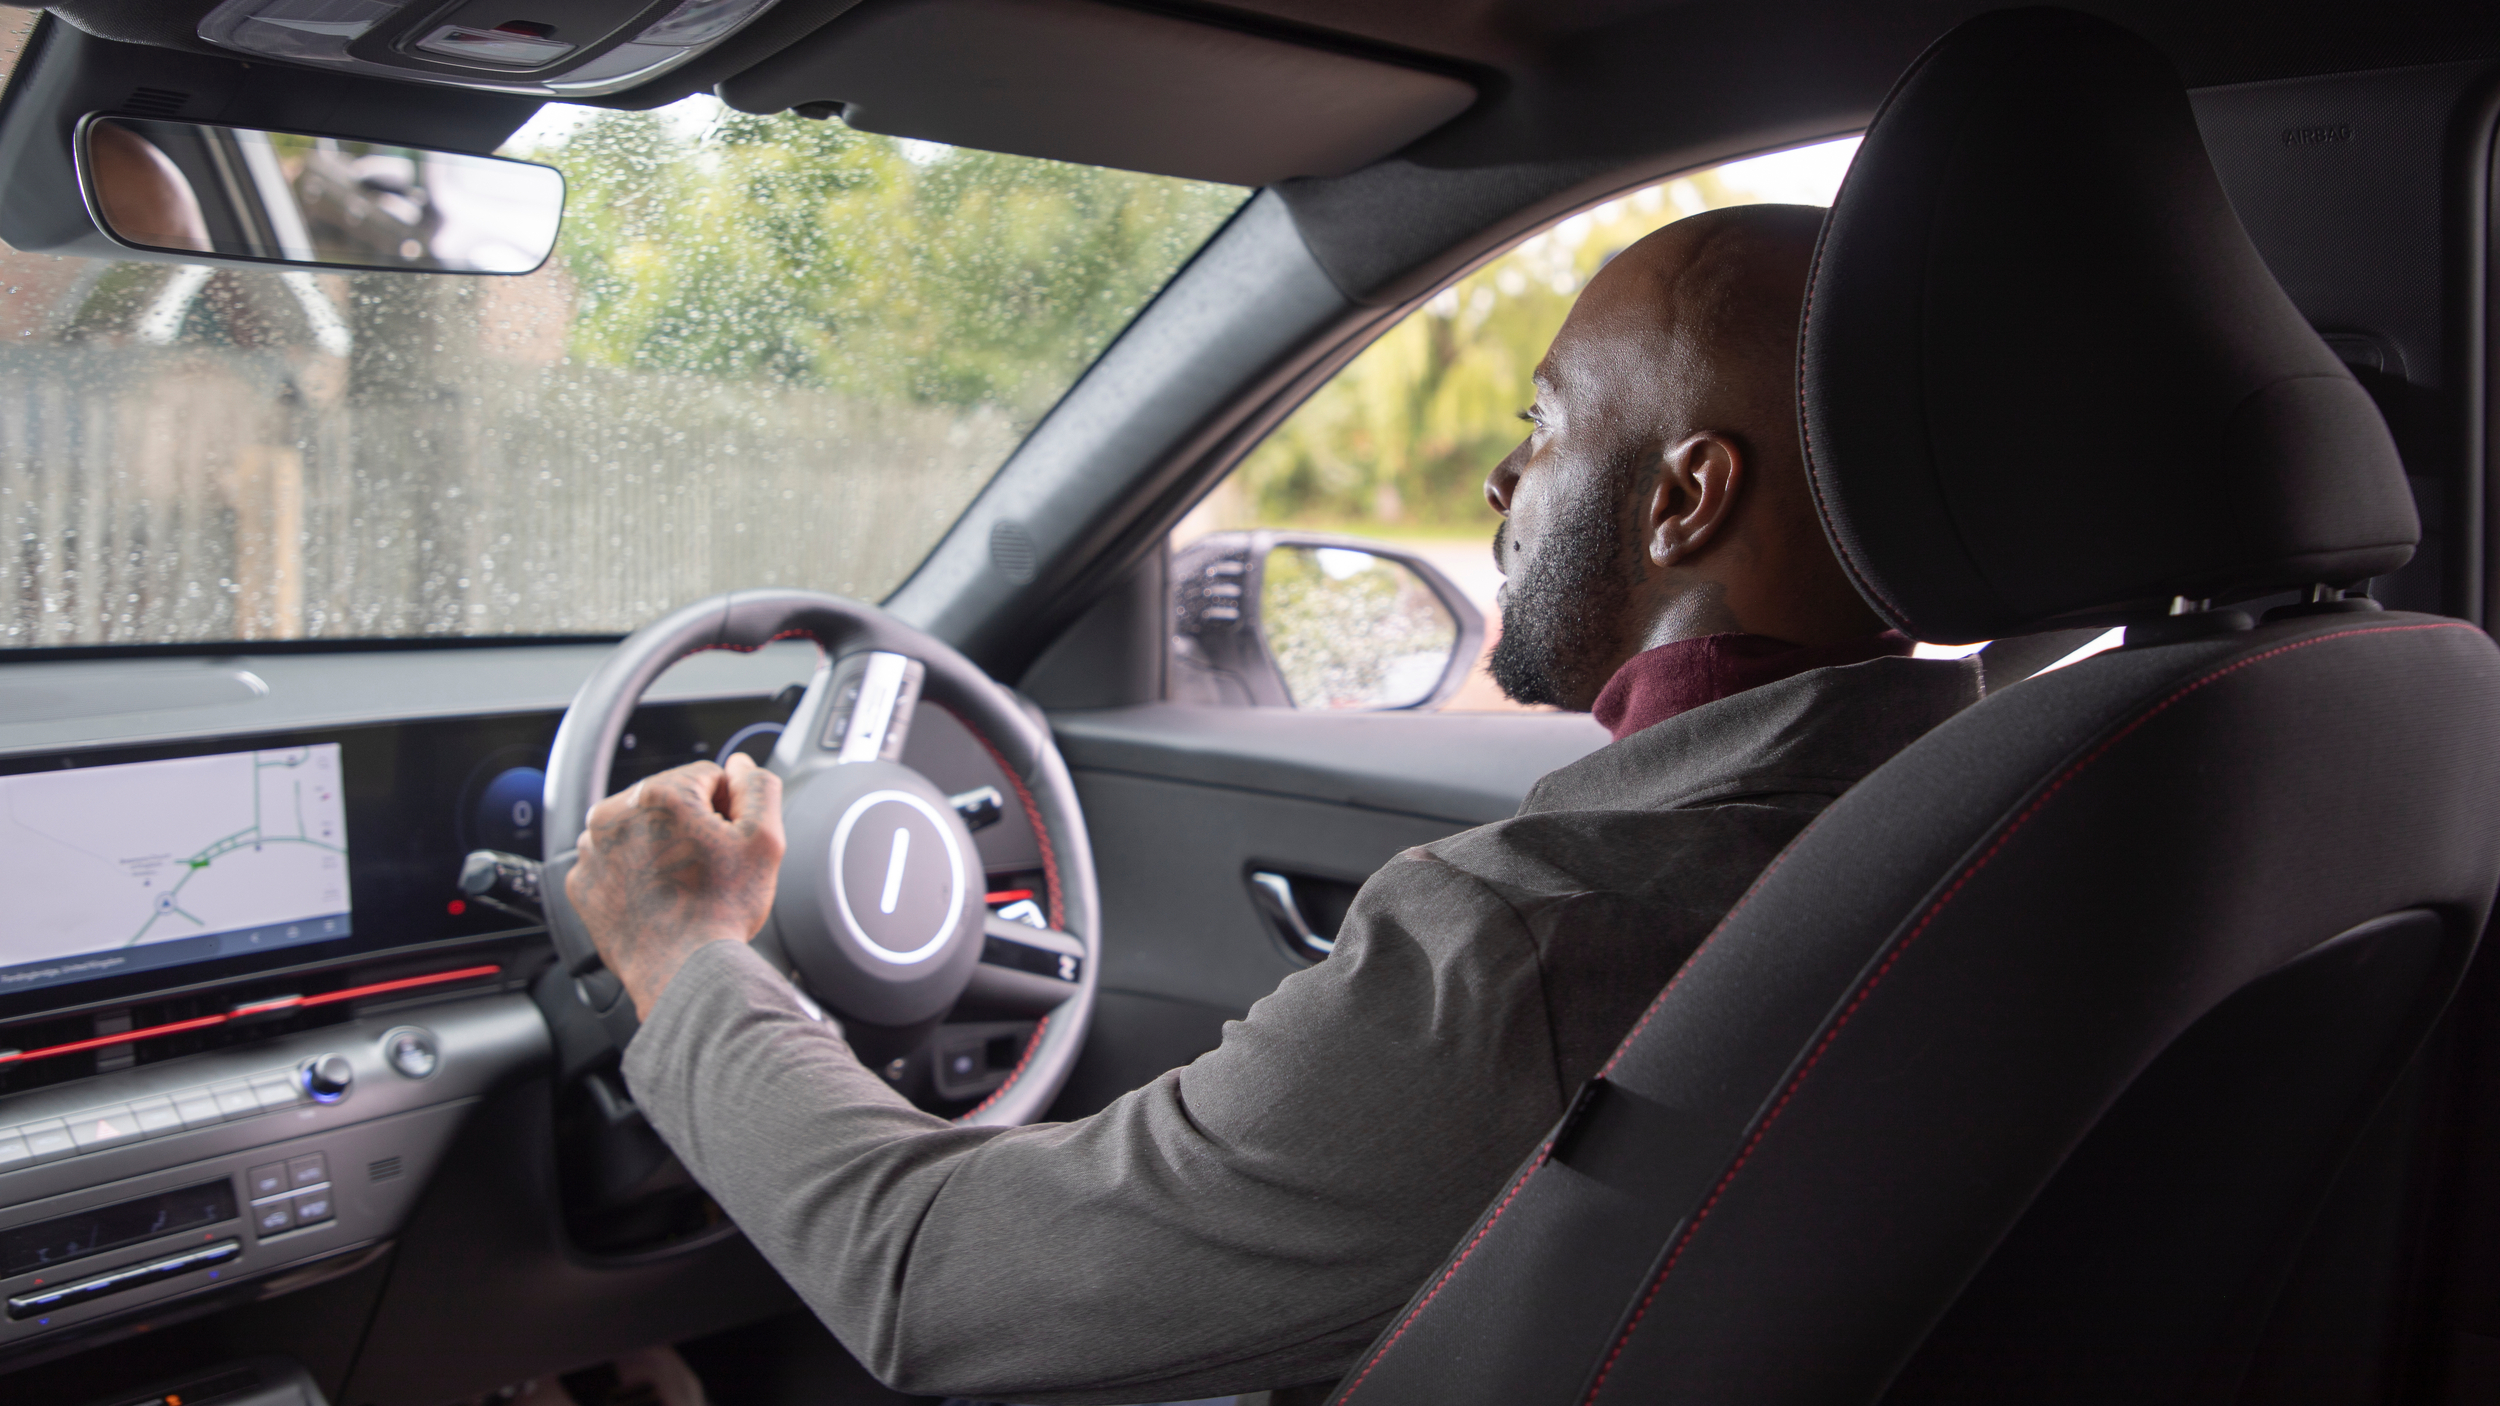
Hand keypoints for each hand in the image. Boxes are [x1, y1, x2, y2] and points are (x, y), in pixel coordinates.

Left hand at [568, 752, 785, 1016]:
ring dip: (661, 847)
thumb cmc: (721, 909)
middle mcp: (613, 814)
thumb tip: (740, 765)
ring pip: (640, 830)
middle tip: (709, 868)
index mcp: (659, 794)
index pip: (707, 776)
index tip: (729, 843)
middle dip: (691, 826)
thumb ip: (758, 787)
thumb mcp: (764, 839)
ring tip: (683, 886)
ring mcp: (591, 850)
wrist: (681, 972)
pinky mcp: (581, 881)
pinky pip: (614, 862)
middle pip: (669, 801)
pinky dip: (635, 874)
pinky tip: (658, 897)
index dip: (729, 809)